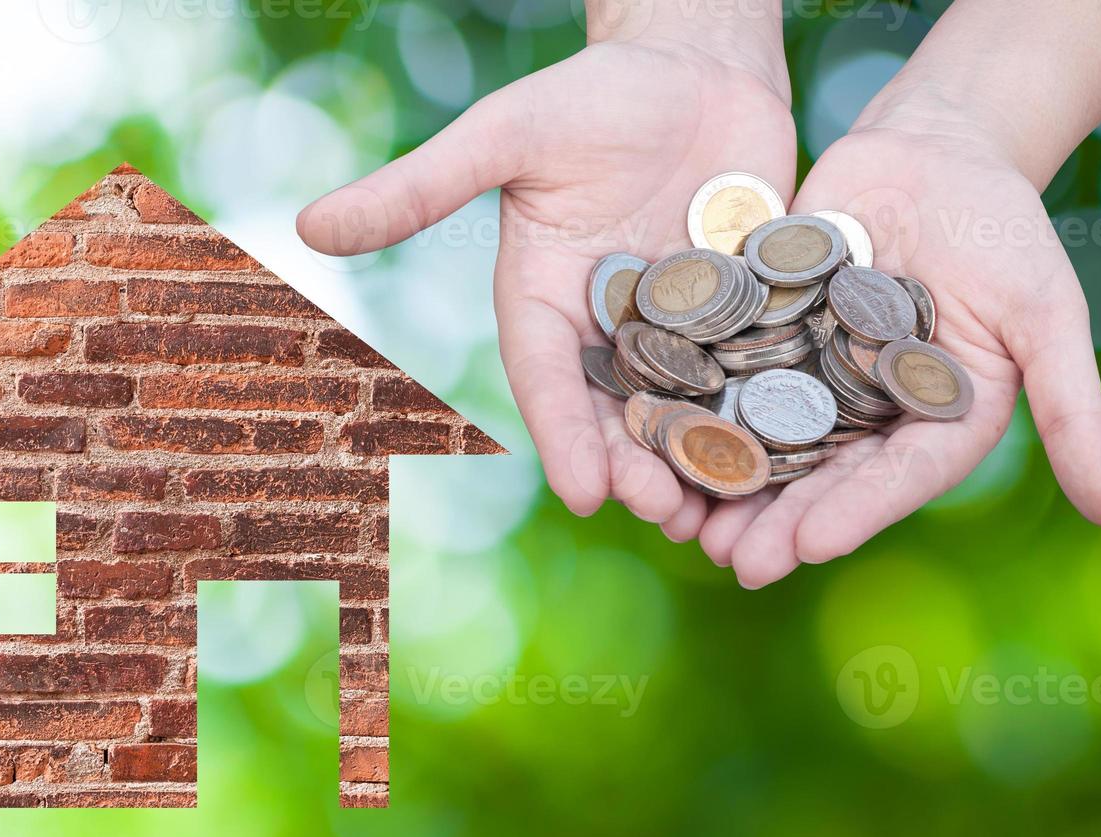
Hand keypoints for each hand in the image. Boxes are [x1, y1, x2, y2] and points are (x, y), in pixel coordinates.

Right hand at [298, 26, 795, 537]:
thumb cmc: (594, 91)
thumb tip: (307, 226)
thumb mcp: (504, 135)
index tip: (584, 492)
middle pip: (618, 410)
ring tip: (726, 510)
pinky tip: (792, 457)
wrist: (697, 60)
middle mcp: (606, 326)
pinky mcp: (742, 312)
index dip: (564, 435)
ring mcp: (678, 324)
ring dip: (702, 460)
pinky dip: (766, 415)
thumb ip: (420, 188)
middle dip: (638, 463)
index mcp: (543, 301)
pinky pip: (753, 370)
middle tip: (665, 512)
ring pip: (686, 407)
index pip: (547, 379)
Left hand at [698, 122, 1100, 587]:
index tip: (805, 549)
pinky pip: (722, 373)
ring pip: (760, 438)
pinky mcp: (760, 335)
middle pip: (817, 476)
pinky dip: (689, 405)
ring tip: (681, 523)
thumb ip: (1069, 409)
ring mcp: (807, 377)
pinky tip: (651, 435)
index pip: (891, 481)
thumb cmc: (1003, 227)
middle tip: (730, 563)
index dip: (850, 514)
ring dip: (723, 482)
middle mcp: (864, 413)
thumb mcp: (1046, 314)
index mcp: (933, 423)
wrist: (931, 149)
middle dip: (773, 520)